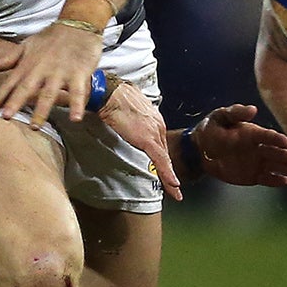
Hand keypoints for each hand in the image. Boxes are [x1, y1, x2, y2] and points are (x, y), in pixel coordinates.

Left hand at [0, 22, 106, 125]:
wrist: (77, 24)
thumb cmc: (50, 38)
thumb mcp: (26, 46)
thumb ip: (8, 59)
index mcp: (28, 65)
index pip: (10, 83)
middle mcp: (41, 69)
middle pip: (26, 88)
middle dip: (16, 102)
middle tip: (6, 118)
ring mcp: (60, 72)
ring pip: (49, 93)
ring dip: (42, 109)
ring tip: (35, 126)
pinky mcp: (78, 73)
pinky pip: (77, 91)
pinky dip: (77, 105)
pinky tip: (75, 119)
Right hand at [97, 79, 181, 200]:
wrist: (111, 94)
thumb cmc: (113, 98)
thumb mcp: (126, 110)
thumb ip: (130, 120)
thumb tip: (126, 123)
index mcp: (153, 119)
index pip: (160, 143)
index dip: (162, 158)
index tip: (165, 169)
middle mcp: (158, 126)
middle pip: (164, 153)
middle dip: (169, 171)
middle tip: (173, 187)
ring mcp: (155, 133)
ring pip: (165, 160)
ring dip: (170, 178)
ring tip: (175, 193)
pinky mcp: (148, 140)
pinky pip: (161, 161)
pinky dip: (167, 175)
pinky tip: (172, 186)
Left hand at [191, 105, 286, 187]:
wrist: (200, 150)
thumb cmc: (211, 129)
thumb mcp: (220, 117)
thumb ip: (236, 113)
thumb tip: (253, 109)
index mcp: (253, 133)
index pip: (268, 136)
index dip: (277, 139)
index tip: (286, 142)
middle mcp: (259, 147)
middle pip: (275, 152)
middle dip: (284, 155)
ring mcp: (257, 162)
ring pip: (274, 166)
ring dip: (284, 168)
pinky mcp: (254, 175)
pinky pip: (267, 179)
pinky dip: (276, 181)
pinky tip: (286, 181)